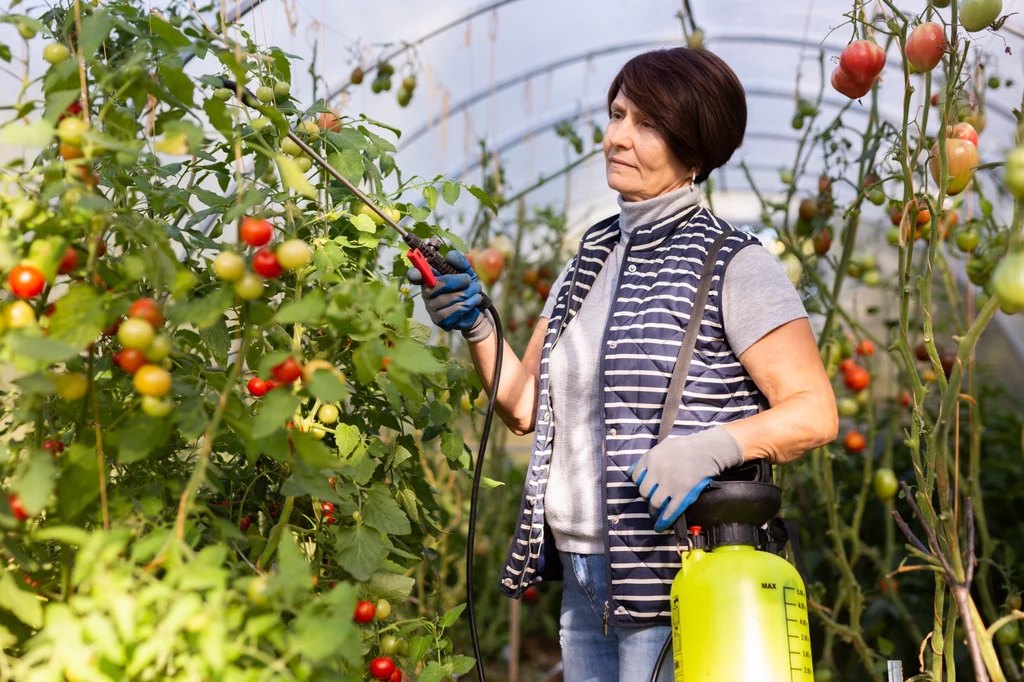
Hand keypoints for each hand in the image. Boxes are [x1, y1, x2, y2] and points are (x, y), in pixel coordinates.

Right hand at [407, 250, 490, 337]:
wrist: (477, 308)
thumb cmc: (466, 287)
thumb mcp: (466, 271)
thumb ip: (459, 261)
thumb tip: (450, 256)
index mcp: (429, 279)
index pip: (415, 276)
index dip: (414, 274)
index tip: (418, 272)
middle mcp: (426, 293)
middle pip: (435, 286)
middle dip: (456, 281)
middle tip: (469, 280)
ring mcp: (431, 308)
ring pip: (446, 299)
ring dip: (466, 293)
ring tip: (476, 290)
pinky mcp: (439, 320)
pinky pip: (452, 312)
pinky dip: (467, 304)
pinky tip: (474, 300)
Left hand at [626, 426, 743, 532]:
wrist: (707, 450)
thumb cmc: (686, 446)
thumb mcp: (662, 446)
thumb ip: (648, 458)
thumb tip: (634, 471)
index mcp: (651, 459)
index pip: (635, 477)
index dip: (640, 483)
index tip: (646, 486)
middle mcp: (657, 472)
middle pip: (644, 491)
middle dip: (647, 497)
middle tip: (652, 499)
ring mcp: (670, 484)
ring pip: (655, 503)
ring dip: (653, 510)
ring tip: (655, 513)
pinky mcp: (683, 494)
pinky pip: (670, 511)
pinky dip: (663, 521)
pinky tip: (660, 527)